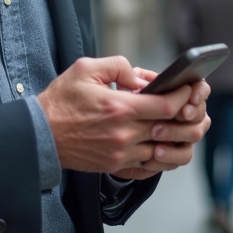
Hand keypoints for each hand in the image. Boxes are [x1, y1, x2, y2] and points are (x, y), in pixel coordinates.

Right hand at [38, 57, 197, 174]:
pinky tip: (163, 144)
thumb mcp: (86, 69)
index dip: (184, 97)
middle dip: (187, 116)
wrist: (39, 135)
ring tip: (182, 125)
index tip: (188, 88)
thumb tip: (142, 77)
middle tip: (193, 106)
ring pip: (164, 151)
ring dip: (176, 138)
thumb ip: (118, 66)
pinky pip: (148, 167)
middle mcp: (123, 135)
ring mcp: (120, 154)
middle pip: (170, 129)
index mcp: (119, 108)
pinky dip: (161, 157)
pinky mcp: (114, 166)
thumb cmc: (60, 101)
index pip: (167, 106)